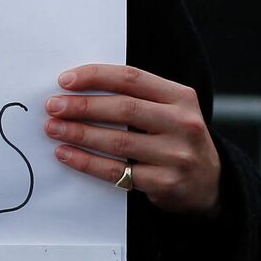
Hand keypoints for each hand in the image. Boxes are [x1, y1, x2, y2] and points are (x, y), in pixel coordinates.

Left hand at [44, 63, 221, 215]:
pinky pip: (116, 171)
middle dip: (82, 106)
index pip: (132, 78)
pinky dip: (86, 162)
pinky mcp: (165, 183)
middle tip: (52, 106)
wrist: (208, 183)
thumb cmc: (175, 138)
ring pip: (118, 142)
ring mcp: (176, 155)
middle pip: (124, 109)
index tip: (64, 80)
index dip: (96, 76)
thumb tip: (77, 88)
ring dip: (79, 134)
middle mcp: (183, 124)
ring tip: (52, 129)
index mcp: (181, 97)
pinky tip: (65, 154)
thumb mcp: (168, 110)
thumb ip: (135, 96)